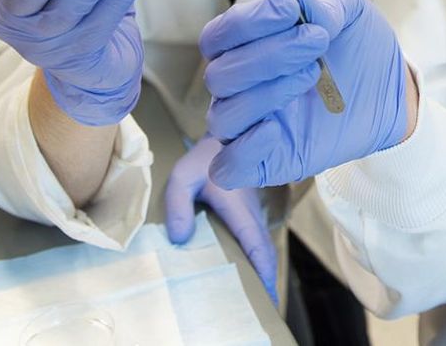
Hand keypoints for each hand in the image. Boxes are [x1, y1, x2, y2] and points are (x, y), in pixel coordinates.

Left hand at [164, 135, 277, 303]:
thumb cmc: (203, 159)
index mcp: (239, 208)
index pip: (255, 244)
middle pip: (265, 252)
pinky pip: (256, 242)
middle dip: (266, 279)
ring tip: (254, 297)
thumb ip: (179, 206)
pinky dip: (257, 260)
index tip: (266, 293)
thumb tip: (179, 238)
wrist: (225, 140)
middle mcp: (251, 215)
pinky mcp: (247, 217)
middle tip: (263, 305)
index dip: (262, 269)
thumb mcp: (182, 177)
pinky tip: (246, 274)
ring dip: (262, 270)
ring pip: (262, 248)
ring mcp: (252, 216)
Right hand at [202, 0, 410, 189]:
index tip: (290, 10)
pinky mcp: (266, 162)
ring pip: (223, 116)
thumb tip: (303, 6)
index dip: (246, 22)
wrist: (391, 92)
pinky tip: (276, 128)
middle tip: (316, 41)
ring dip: (265, 93)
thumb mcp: (351, 9)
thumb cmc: (358, 49)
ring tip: (311, 75)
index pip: (217, 36)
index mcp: (246, 47)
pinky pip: (228, 166)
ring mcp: (250, 126)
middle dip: (268, 54)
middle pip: (220, 75)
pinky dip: (245, 147)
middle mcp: (240, 87)